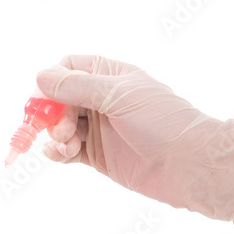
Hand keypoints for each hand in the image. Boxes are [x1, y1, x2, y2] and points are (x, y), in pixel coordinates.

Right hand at [35, 55, 233, 222]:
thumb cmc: (164, 123)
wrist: (192, 166)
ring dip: (55, 135)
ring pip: (61, 126)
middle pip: (59, 99)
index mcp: (111, 75)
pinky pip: (67, 151)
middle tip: (61, 130)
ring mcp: (100, 129)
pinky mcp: (98, 157)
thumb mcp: (120, 96)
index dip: (53, 82)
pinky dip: (58, 152)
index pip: (69, 67)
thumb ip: (78, 86)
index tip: (47, 100)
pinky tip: (62, 155)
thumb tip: (40, 76)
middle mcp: (103, 100)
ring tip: (67, 146)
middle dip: (53, 114)